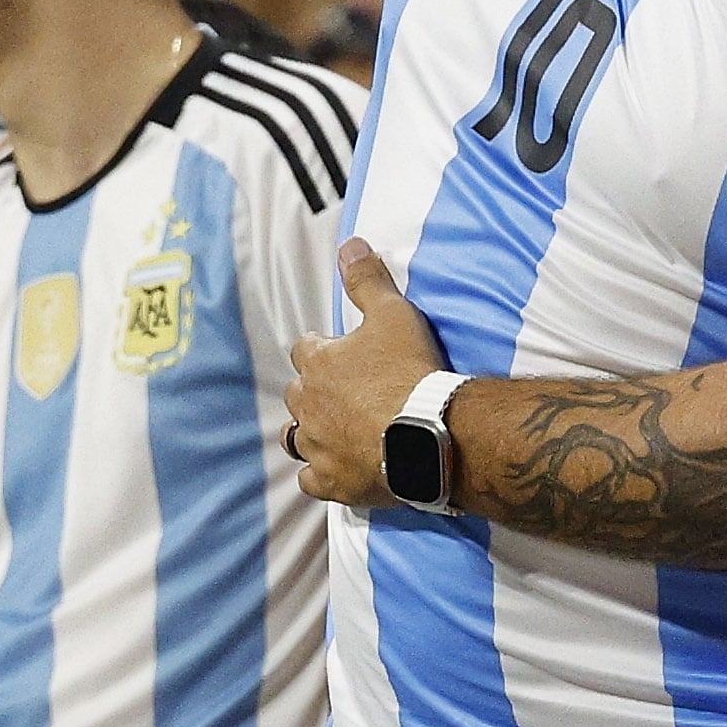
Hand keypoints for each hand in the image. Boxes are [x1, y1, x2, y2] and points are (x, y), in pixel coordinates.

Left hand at [287, 239, 447, 508]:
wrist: (431, 434)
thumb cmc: (411, 372)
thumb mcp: (394, 314)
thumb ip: (368, 280)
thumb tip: (349, 245)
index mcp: (318, 363)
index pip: (305, 348)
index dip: (324, 348)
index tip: (343, 352)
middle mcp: (308, 405)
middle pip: (298, 393)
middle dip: (315, 390)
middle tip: (347, 392)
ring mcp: (317, 446)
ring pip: (295, 437)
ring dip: (310, 430)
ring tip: (333, 430)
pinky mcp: (332, 481)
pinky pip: (311, 479)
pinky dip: (320, 474)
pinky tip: (335, 471)